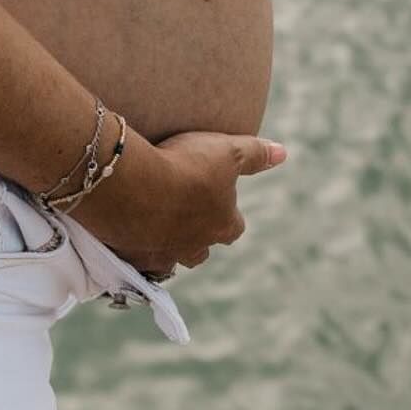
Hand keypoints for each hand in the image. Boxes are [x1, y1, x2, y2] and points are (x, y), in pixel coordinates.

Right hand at [71, 128, 287, 279]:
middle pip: (202, 249)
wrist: (137, 185)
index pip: (234, 226)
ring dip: (166, 242)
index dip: (227, 213)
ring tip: (152, 220)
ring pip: (171, 257)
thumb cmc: (189, 167)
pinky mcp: (134, 257)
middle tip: (182, 210)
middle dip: (197, 234)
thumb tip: (283, 152)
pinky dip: (136, 245)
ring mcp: (165, 254)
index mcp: (223, 225)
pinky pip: (137, 257)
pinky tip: (127, 228)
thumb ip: (254, 154)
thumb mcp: (227, 152)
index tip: (216, 197)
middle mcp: (197, 247)